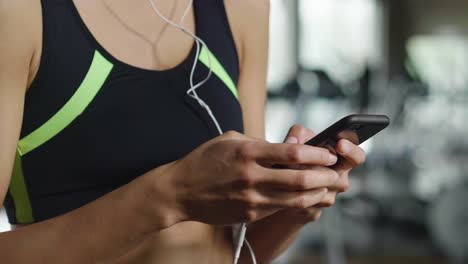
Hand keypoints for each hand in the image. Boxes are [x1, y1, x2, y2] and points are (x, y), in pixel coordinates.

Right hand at [160, 131, 338, 224]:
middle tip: (336, 173)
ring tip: (327, 187)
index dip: (317, 153)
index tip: (329, 153)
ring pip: (295, 199)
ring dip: (316, 193)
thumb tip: (282, 147)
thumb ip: (257, 142)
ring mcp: (251, 198)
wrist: (180, 191)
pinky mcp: (249, 213)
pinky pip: (280, 208)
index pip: (293, 153)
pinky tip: (305, 197)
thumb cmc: (204, 160)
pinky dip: (297, 202)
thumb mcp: (229, 140)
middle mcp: (252, 176)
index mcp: (248, 152)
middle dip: (325, 176)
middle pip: (300, 180)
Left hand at [279, 125, 365, 222]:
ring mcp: (328, 198)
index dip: (351, 151)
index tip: (340, 144)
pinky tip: (283, 187)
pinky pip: (304, 202)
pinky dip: (292, 193)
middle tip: (297, 162)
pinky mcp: (314, 211)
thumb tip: (293, 141)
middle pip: (334, 176)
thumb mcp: (298, 142)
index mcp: (341, 160)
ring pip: (317, 189)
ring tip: (285, 172)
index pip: (357, 157)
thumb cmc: (296, 160)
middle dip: (314, 168)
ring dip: (300, 181)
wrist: (282, 190)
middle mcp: (339, 180)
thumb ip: (298, 135)